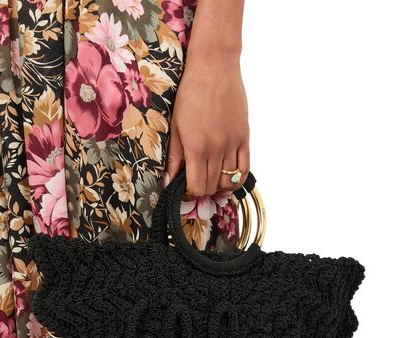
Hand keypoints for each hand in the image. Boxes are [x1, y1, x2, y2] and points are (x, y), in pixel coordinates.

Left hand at [163, 56, 249, 199]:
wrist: (214, 67)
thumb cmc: (190, 93)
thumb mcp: (176, 126)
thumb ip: (174, 157)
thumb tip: (168, 182)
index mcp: (196, 147)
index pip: (197, 187)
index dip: (190, 194)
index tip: (185, 189)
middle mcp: (217, 149)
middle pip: (212, 187)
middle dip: (202, 190)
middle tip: (195, 182)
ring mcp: (233, 144)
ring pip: (229, 181)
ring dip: (219, 186)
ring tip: (210, 179)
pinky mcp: (244, 137)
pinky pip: (245, 168)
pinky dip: (236, 178)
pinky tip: (228, 178)